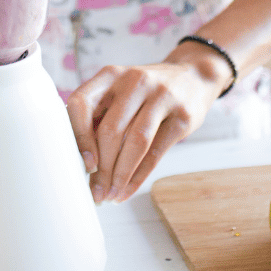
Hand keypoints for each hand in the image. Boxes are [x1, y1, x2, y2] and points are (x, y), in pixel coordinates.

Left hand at [65, 51, 230, 203]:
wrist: (192, 76)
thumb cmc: (145, 92)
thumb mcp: (120, 92)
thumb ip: (99, 116)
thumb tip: (78, 160)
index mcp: (110, 74)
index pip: (82, 103)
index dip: (79, 136)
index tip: (83, 164)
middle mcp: (134, 80)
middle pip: (111, 129)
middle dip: (102, 168)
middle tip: (97, 193)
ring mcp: (161, 95)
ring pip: (135, 142)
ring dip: (121, 175)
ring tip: (112, 195)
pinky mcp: (182, 116)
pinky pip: (156, 151)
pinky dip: (139, 176)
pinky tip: (129, 189)